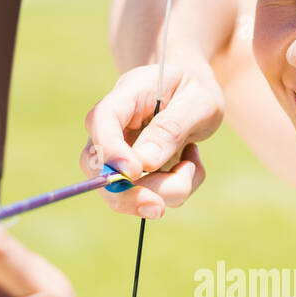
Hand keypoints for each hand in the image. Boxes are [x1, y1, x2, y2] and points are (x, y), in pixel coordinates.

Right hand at [81, 59, 223, 218]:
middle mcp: (113, 125)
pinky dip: (176, 190)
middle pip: (97, 167)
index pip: (102, 120)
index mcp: (127, 94)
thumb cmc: (195, 89)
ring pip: (124, 190)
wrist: (193, 92)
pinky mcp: (132, 173)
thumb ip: (172, 128)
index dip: (111, 150)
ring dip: (167, 189)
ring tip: (193, 161)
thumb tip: (144, 163)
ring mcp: (118, 152)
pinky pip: (149, 196)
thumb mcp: (198, 102)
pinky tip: (190, 163)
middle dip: (129, 194)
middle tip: (159, 207)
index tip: (134, 171)